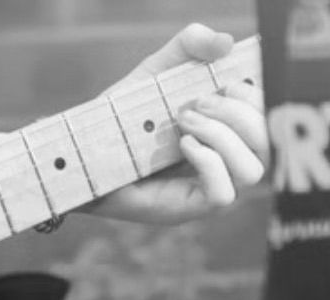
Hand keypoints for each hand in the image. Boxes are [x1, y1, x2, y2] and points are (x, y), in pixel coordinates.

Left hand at [83, 24, 268, 224]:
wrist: (80, 150)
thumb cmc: (121, 116)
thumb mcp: (156, 73)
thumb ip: (188, 47)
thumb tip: (222, 42)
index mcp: (227, 132)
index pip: (271, 122)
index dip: (257, 100)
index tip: (224, 84)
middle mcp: (225, 162)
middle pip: (268, 144)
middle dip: (238, 116)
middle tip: (195, 104)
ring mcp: (209, 187)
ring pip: (253, 170)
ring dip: (222, 137)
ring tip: (183, 121)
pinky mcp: (188, 207)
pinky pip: (224, 195)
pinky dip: (209, 163)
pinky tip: (182, 145)